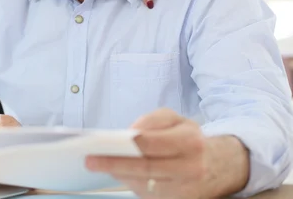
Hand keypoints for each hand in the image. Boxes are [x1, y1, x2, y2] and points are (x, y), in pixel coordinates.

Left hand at [85, 109, 248, 198]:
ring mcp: (185, 189)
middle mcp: (190, 167)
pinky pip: (149, 194)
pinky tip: (119, 174)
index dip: (124, 145)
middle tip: (91, 160)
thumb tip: (130, 132)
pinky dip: (131, 183)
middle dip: (114, 164)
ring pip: (144, 184)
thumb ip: (152, 120)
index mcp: (190, 141)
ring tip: (100, 165)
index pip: (150, 143)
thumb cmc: (190, 138)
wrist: (219, 166)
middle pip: (145, 168)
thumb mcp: (176, 119)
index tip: (101, 144)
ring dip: (120, 175)